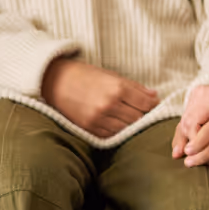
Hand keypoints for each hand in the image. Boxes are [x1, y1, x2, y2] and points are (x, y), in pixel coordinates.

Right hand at [42, 58, 159, 137]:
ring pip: (127, 128)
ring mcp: (99, 118)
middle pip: (138, 117)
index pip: (145, 103)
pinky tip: (118, 123)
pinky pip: (112, 134)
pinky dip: (118, 130)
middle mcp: (109, 105)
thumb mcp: (110, 75)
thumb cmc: (84, 74)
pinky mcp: (90, 128)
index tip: (154, 104)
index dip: (153, 104)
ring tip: (131, 117)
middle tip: (145, 112)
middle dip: (144, 115)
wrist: (55, 81)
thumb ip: (133, 86)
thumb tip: (154, 96)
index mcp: (117, 88)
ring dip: (132, 124)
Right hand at [174, 75, 208, 158]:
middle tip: (186, 163)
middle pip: (186, 122)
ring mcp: (196, 93)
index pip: (194, 124)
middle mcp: (201, 93)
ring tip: (178, 156)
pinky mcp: (195, 97)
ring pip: (184, 120)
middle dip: (187, 143)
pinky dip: (184, 131)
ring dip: (183, 138)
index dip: (194, 143)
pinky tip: (179, 146)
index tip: (196, 160)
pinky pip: (186, 117)